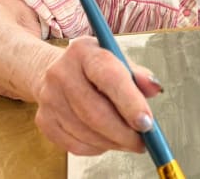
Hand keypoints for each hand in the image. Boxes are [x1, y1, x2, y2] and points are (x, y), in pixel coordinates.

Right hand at [33, 36, 161, 155]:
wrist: (55, 71)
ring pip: (86, 132)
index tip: (147, 123)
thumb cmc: (95, 67)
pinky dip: (97, 147)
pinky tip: (108, 140)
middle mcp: (62, 72)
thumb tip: (155, 88)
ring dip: (113, 142)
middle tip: (143, 142)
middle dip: (124, 132)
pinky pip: (74, 145)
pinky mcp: (44, 120)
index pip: (109, 77)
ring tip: (129, 141)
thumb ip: (138, 74)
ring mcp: (49, 97)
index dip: (130, 102)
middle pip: (96, 111)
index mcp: (84, 51)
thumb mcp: (117, 60)